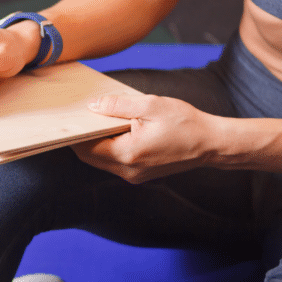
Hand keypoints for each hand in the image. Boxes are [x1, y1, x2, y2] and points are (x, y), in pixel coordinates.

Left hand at [71, 93, 215, 182]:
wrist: (209, 143)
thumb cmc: (184, 122)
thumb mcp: (150, 106)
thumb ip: (117, 106)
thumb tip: (92, 106)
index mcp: (128, 154)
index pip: (87, 146)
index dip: (76, 132)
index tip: (71, 116)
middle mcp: (127, 170)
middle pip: (90, 156)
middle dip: (82, 138)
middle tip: (80, 116)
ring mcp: (133, 175)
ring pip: (101, 160)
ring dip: (95, 143)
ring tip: (97, 120)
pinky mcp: (139, 174)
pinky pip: (114, 162)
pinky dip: (108, 148)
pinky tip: (113, 131)